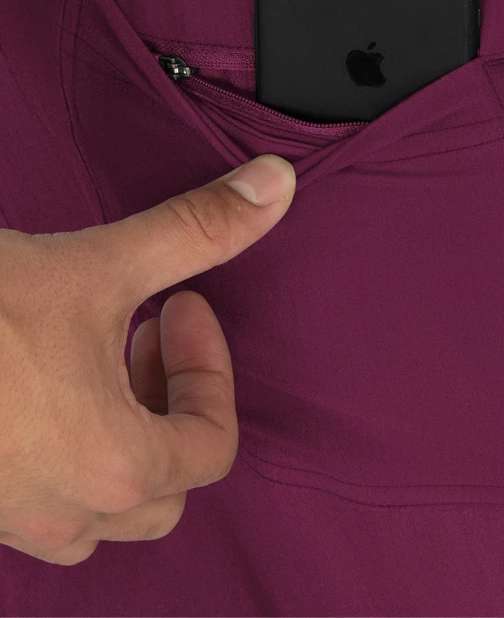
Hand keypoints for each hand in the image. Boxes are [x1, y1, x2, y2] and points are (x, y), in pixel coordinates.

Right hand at [0, 153, 295, 565]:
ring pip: (101, 507)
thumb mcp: (100, 265)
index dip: (209, 367)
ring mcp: (9, 517)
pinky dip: (62, 452)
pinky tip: (38, 389)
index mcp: (117, 466)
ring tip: (98, 364)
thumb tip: (275, 187)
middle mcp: (66, 509)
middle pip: (167, 484)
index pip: (212, 444)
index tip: (180, 307)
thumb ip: (197, 229)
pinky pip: (38, 502)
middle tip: (147, 334)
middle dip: (170, 402)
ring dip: (120, 437)